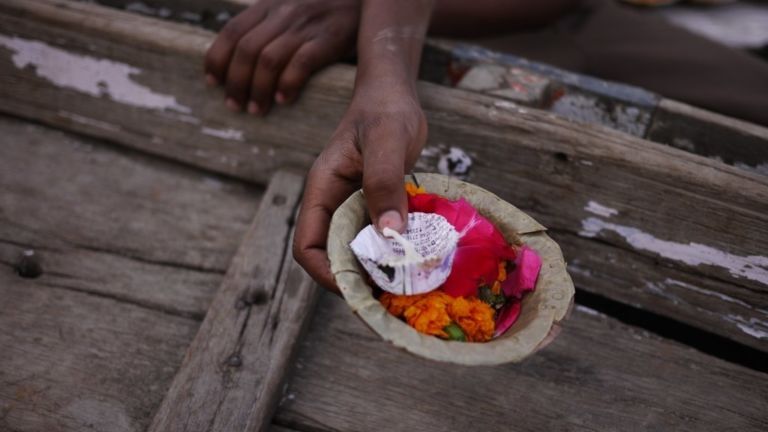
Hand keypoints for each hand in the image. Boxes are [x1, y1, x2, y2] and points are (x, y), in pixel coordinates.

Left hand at [204, 0, 359, 114]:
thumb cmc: (325, 10)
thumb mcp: (290, 8)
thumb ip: (268, 27)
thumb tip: (242, 63)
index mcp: (269, 5)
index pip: (232, 31)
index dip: (217, 59)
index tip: (212, 83)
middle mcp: (283, 13)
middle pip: (246, 50)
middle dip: (235, 82)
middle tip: (235, 106)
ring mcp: (305, 26)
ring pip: (268, 59)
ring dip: (258, 89)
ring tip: (256, 110)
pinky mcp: (328, 39)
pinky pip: (301, 63)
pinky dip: (288, 83)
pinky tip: (284, 100)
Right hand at [293, 84, 426, 291]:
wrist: (395, 94)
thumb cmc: (385, 109)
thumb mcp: (387, 141)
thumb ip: (384, 182)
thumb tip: (388, 234)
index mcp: (322, 191)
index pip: (307, 245)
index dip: (326, 273)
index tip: (358, 288)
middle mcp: (334, 204)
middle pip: (333, 256)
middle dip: (357, 280)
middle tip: (392, 296)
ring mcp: (355, 207)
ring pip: (358, 250)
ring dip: (379, 269)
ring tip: (409, 285)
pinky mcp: (377, 207)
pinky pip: (381, 237)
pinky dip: (396, 252)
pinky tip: (420, 260)